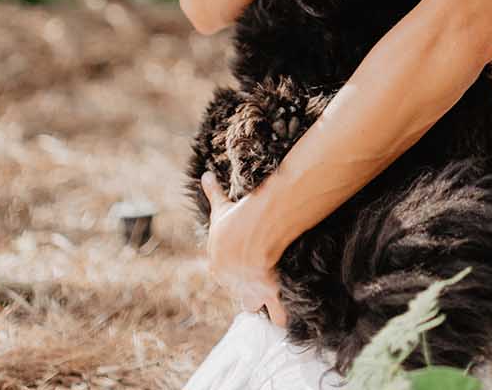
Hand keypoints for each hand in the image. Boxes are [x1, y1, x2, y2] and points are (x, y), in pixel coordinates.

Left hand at [199, 170, 286, 323]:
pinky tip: (286, 313)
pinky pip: (278, 315)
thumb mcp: (221, 206)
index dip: (231, 266)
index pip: (221, 272)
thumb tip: (204, 174)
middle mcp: (231, 283)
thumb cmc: (236, 219)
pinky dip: (282, 316)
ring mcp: (250, 292)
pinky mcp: (269, 296)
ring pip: (252, 306)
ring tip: (270, 295)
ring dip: (260, 302)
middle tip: (256, 274)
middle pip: (236, 291)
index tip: (241, 258)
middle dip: (245, 286)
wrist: (254, 231)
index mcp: (217, 266)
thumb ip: (212, 192)